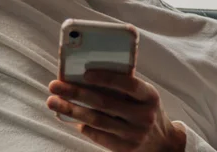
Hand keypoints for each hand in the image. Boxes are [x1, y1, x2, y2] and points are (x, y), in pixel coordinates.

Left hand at [46, 70, 186, 151]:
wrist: (163, 143)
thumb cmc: (145, 110)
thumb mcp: (143, 95)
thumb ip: (123, 85)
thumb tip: (85, 73)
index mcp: (149, 96)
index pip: (127, 84)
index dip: (106, 78)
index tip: (85, 73)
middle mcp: (143, 116)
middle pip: (104, 102)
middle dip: (75, 92)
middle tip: (54, 85)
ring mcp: (134, 135)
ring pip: (96, 120)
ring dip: (71, 110)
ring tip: (53, 102)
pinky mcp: (125, 149)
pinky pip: (98, 136)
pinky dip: (82, 125)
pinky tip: (70, 117)